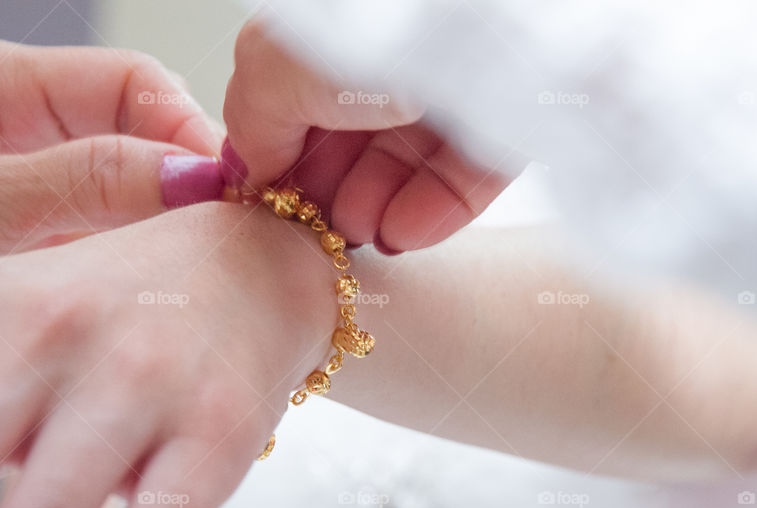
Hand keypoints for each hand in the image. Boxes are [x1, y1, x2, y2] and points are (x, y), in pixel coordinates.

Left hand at [0, 34, 225, 322]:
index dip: (187, 130)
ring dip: (169, 225)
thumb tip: (192, 176)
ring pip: (136, 189)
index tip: (226, 189)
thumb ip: (82, 182)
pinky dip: (143, 261)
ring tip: (202, 267)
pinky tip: (163, 289)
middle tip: (226, 234)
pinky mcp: (45, 237)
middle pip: (142, 132)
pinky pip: (115, 236)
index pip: (129, 83)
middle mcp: (23, 126)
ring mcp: (37, 183)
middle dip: (186, 181)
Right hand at [221, 14, 512, 254]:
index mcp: (329, 38)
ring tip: (358, 235)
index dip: (286, 161)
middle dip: (330, 194)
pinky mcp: (506, 122)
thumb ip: (253, 121)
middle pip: (353, 142)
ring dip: (374, 211)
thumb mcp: (272, 69)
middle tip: (317, 231)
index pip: (302, 108)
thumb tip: (250, 170)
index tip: (276, 205)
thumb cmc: (362, 31)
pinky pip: (465, 178)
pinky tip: (400, 236)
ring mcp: (451, 87)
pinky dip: (429, 213)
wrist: (481, 22)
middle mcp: (388, 57)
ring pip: (407, 166)